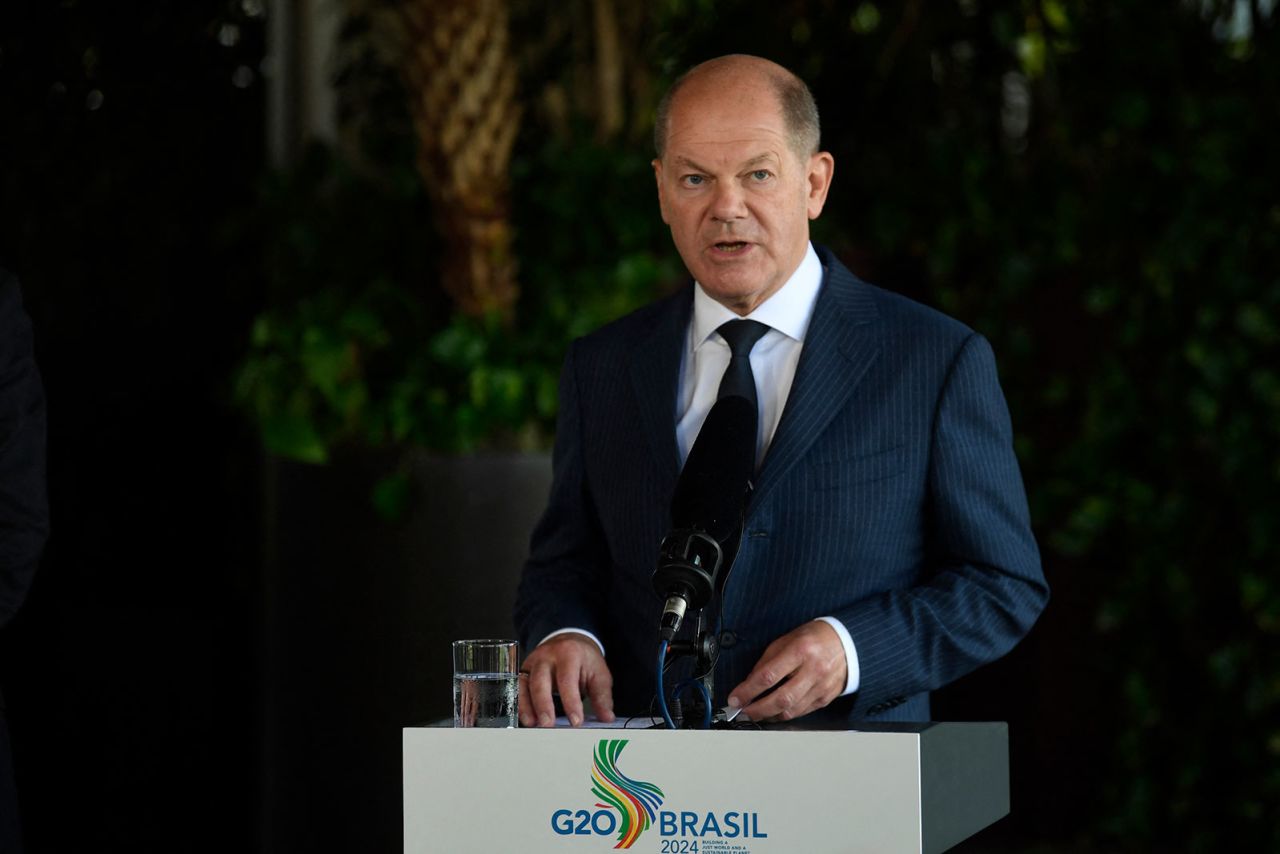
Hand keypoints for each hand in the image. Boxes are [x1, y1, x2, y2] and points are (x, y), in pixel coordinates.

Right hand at [517, 633, 615, 727]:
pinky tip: (525, 718)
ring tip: (533, 724)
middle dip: (543, 704)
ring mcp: (532, 663)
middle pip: (540, 680)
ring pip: (524, 684)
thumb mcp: (598, 672)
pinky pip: (517, 687)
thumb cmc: (584, 659)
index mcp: (569, 653)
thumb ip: (602, 696)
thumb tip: (607, 717)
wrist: (569, 641)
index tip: (576, 722)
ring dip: (526, 706)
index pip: (567, 680)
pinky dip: (519, 703)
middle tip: (548, 725)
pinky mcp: (523, 671)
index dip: (571, 702)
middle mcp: (547, 656)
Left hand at [726, 621, 846, 721]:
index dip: (748, 690)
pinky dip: (784, 715)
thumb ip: (767, 661)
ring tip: (755, 713)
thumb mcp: (787, 639)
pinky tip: (774, 712)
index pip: (768, 676)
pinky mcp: (825, 698)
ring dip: (769, 715)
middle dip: (757, 709)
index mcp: (800, 650)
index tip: (735, 698)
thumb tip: (749, 682)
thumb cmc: (814, 638)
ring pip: (791, 710)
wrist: (846, 642)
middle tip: (742, 711)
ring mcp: (821, 687)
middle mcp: (812, 670)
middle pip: (780, 699)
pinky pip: (801, 712)